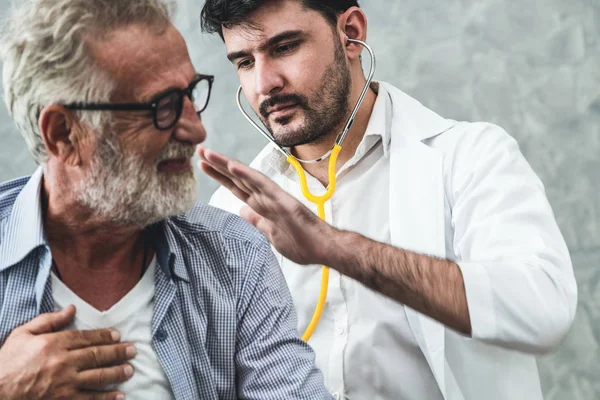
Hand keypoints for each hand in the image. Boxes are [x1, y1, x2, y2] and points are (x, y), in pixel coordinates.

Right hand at [0, 305, 135, 399]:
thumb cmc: (6, 362)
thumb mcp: (22, 334)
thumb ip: (49, 320)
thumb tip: (71, 309)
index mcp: (54, 344)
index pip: (86, 338)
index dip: (104, 336)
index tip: (118, 335)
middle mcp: (63, 363)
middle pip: (97, 356)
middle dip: (117, 353)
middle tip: (132, 350)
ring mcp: (64, 384)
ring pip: (98, 377)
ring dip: (116, 373)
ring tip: (130, 370)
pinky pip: (89, 399)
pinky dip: (106, 398)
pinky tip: (119, 396)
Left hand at [198, 146, 334, 265]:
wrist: (322, 248)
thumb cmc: (302, 243)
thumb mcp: (271, 233)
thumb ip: (257, 221)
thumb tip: (242, 211)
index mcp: (262, 206)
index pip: (236, 188)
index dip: (220, 177)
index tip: (204, 167)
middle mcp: (265, 198)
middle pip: (236, 179)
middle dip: (217, 166)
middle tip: (199, 151)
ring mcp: (273, 197)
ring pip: (245, 177)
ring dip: (226, 165)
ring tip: (207, 153)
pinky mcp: (281, 200)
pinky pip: (261, 184)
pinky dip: (246, 174)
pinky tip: (232, 166)